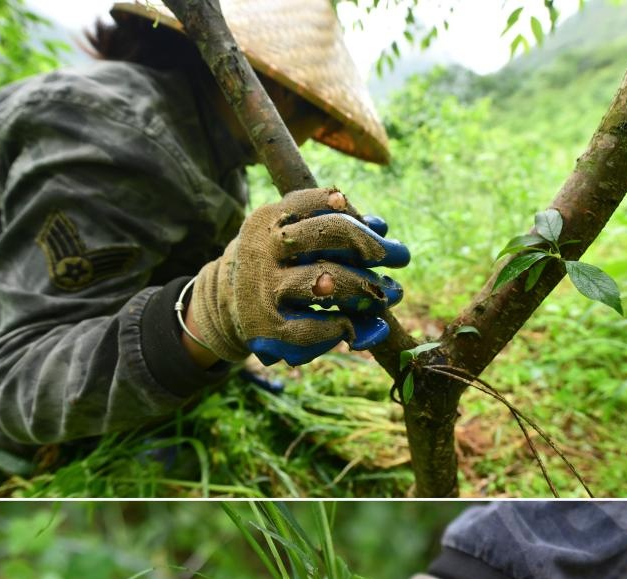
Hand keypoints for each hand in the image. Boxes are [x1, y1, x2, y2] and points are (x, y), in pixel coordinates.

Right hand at [190, 187, 409, 365]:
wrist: (226, 307)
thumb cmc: (273, 267)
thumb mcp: (288, 237)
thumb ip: (328, 228)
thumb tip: (381, 226)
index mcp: (270, 218)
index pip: (322, 202)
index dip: (358, 214)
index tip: (381, 230)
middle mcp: (265, 250)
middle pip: (330, 235)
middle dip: (373, 247)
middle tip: (400, 257)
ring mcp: (266, 290)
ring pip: (326, 281)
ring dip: (365, 289)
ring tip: (389, 295)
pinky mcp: (268, 328)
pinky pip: (314, 328)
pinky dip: (342, 327)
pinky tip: (354, 326)